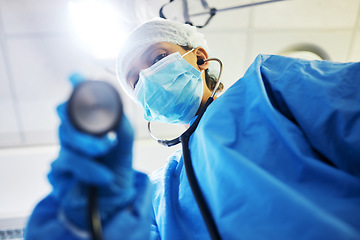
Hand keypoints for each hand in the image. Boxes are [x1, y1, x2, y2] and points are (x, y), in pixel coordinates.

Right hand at [48, 74, 134, 229]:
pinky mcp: (57, 172)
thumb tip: (116, 109)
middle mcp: (74, 136)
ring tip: (109, 156)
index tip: (76, 77)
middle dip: (85, 126)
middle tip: (107, 139)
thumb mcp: (124, 146)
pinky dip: (89, 169)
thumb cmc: (117, 169)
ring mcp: (64, 153)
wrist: (114, 200)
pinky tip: (102, 177)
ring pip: (67, 141)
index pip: (78, 103)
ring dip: (91, 149)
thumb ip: (120, 126)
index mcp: (89, 126)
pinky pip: (68, 163)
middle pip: (65, 118)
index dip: (76, 90)